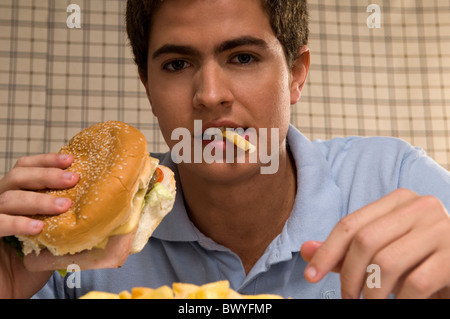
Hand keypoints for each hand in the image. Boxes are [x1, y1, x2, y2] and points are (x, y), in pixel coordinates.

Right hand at [0, 153, 78, 297]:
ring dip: (38, 199)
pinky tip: (38, 227)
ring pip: (8, 197)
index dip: (46, 160)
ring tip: (64, 206)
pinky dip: (17, 223)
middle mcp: (1, 204)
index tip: (70, 159)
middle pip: (17, 176)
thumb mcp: (56, 240)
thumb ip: (70, 225)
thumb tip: (107, 215)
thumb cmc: (32, 267)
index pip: (26, 169)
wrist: (9, 294)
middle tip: (73, 179)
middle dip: (47, 174)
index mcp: (18, 199)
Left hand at [301, 188, 449, 298]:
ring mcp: (441, 229)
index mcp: (398, 200)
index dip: (327, 252)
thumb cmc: (417, 260)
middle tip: (347, 298)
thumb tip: (306, 250)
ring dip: (371, 293)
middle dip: (349, 275)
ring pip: (387, 262)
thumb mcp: (380, 252)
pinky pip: (416, 283)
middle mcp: (420, 207)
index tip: (310, 276)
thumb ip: (345, 250)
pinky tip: (396, 304)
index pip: (350, 224)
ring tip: (368, 304)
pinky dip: (399, 301)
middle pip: (365, 240)